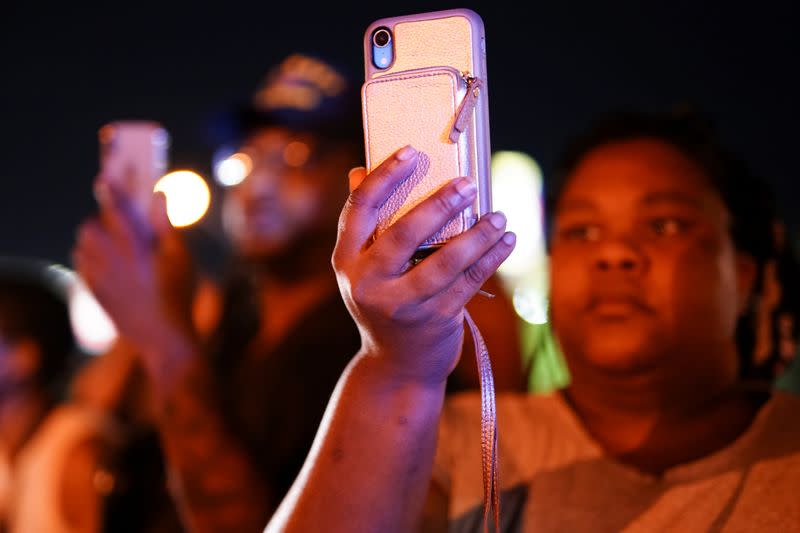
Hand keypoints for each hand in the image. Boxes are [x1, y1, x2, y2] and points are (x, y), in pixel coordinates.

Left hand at [73, 180, 195, 354]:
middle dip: (101, 219)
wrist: (164, 339)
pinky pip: (82, 266)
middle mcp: (110, 260)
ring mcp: (99, 279)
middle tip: (117, 221)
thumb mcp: (181, 258)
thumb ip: (166, 224)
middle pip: (90, 227)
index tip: (105, 180)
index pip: (113, 210)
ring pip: (82, 246)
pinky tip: (107, 262)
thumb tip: (158, 194)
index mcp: (133, 247)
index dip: (109, 192)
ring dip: (93, 238)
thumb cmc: (178, 296)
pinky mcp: (95, 294)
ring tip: (112, 241)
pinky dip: (89, 257)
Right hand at [333, 146, 515, 385]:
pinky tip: (507, 240)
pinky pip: (468, 283)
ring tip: (499, 216)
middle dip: (438, 205)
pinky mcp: (434, 320)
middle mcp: (367, 283)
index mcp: (346, 260)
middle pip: (402, 234)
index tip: (412, 151)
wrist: (395, 367)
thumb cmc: (384, 302)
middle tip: (468, 184)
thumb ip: (366, 224)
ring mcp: (401, 305)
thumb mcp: (365, 268)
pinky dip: (490, 259)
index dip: (384, 176)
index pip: (360, 208)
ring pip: (443, 262)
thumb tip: (360, 170)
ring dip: (476, 235)